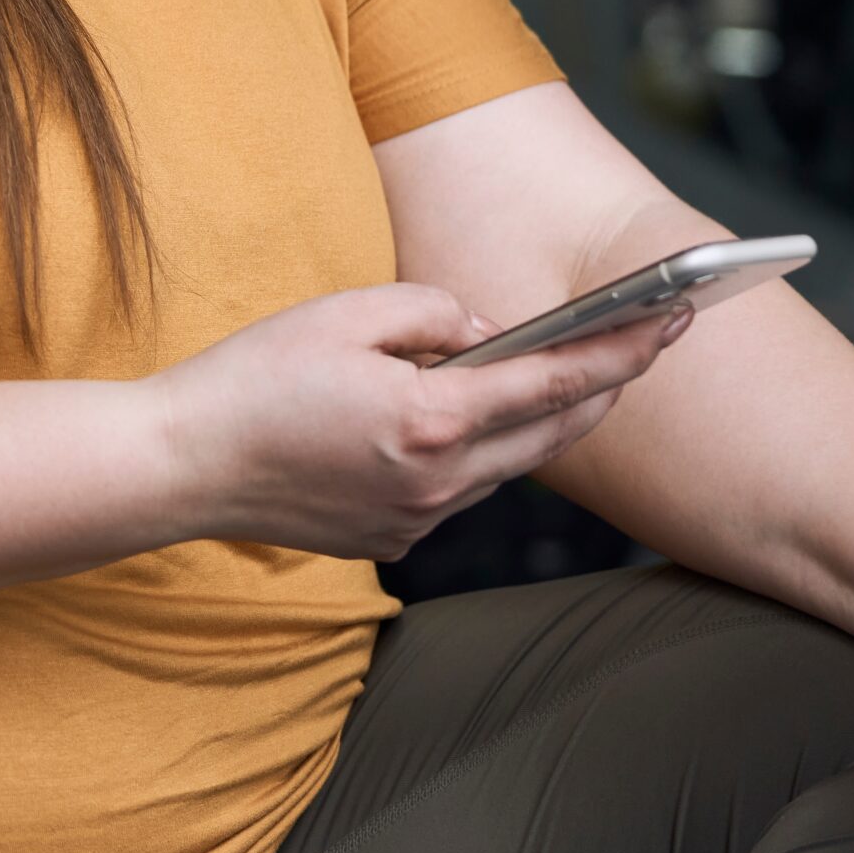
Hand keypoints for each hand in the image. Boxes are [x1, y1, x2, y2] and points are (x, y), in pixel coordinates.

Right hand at [146, 282, 685, 561]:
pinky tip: (446, 418)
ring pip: (507, 466)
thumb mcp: (344, 314)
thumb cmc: (253, 380)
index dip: (622, 353)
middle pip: (552, 436)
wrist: (184, 466)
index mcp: (431, 420)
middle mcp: (439, 482)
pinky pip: (458, 488)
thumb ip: (434, 314)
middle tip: (642, 342)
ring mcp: (418, 519)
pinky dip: (472, 451)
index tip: (669, 324)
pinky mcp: (393, 538)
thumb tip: (485, 334)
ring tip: (548, 372)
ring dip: (537, 422)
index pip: (553, 383)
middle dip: (603, 388)